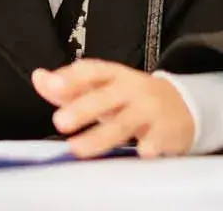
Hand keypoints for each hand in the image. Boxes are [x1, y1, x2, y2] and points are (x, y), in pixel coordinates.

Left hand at [33, 61, 195, 159]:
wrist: (183, 106)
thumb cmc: (132, 98)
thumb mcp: (104, 87)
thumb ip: (70, 86)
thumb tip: (38, 78)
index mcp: (115, 75)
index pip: (91, 71)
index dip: (71, 78)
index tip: (52, 86)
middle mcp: (132, 88)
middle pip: (105, 97)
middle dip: (82, 108)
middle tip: (59, 122)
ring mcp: (150, 110)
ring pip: (124, 123)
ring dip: (100, 136)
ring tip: (77, 148)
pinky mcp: (166, 131)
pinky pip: (155, 140)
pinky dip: (148, 146)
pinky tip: (140, 152)